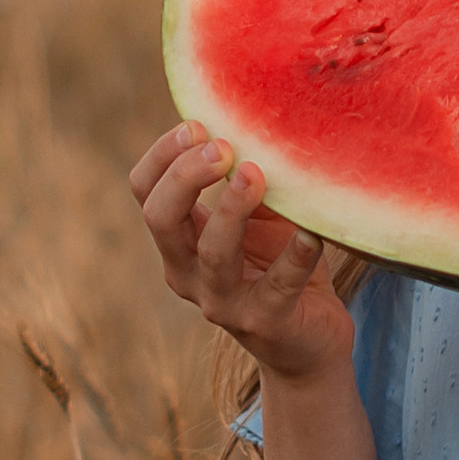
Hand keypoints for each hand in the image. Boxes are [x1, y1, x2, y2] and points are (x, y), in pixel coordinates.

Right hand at [128, 121, 353, 381]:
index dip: (162, 155)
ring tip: (255, 173)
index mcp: (179, 240)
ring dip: (232, 209)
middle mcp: (188, 272)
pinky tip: (312, 231)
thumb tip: (258, 117)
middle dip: (186, 176)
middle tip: (222, 147)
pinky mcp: (265, 323)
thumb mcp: (259, 215)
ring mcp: (222, 302)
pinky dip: (295, 255)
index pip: (145, 190)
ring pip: (213, 253)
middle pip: (161, 217)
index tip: (198, 124)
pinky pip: (278, 285)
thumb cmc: (279, 265)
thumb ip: (248, 176)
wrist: (310, 342)